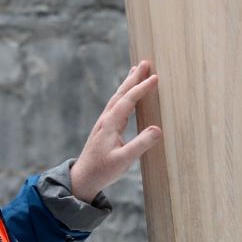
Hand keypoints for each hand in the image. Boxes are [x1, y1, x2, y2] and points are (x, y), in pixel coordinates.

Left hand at [70, 61, 162, 202]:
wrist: (83, 178)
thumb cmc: (103, 171)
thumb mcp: (124, 160)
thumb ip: (141, 144)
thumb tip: (158, 129)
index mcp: (110, 124)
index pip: (129, 101)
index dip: (142, 88)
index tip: (156, 77)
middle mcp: (106, 119)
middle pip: (121, 93)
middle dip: (134, 78)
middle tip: (145, 63)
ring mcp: (104, 123)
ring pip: (117, 98)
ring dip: (128, 84)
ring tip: (136, 72)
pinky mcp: (104, 129)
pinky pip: (116, 106)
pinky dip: (123, 95)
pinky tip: (126, 96)